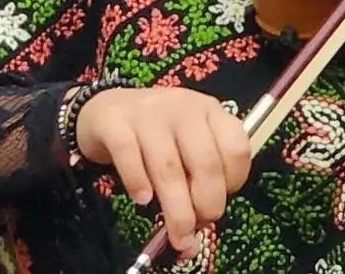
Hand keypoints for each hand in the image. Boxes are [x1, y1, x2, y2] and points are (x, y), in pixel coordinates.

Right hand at [75, 86, 250, 256]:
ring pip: (168, 165)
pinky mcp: (115, 122)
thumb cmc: (156, 136)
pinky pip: (128, 154)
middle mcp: (183, 107)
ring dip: (176, 209)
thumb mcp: (186, 146)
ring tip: (176, 236)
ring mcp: (148, 112)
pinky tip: (142, 200)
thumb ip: (197, 180)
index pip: (236, 147)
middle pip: (205, 161)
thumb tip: (196, 237)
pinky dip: (137, 181)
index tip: (217, 206)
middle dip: (206, 205)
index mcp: (209, 112)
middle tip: (195, 230)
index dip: (233, 184)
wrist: (107, 110)